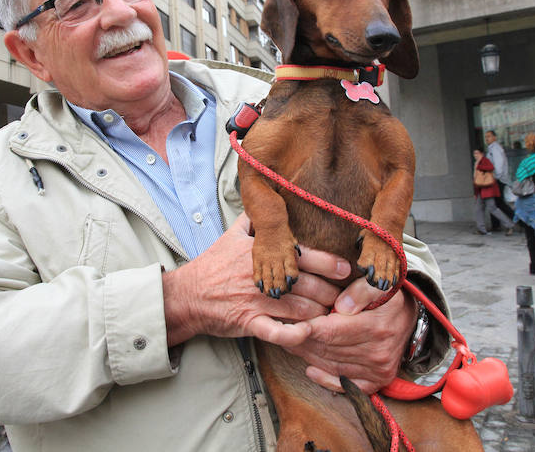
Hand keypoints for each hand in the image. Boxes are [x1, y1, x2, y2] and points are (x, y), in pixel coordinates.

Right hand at [162, 214, 347, 347]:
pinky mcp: (249, 322)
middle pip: (307, 284)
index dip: (328, 263)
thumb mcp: (231, 235)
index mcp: (260, 252)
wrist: (188, 295)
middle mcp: (260, 275)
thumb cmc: (213, 265)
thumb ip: (254, 220)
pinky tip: (308, 334)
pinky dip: (294, 335)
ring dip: (319, 314)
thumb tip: (267, 199)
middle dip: (330, 292)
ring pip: (298, 309)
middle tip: (346, 297)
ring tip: (334, 316)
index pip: (301, 255)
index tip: (346, 268)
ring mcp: (255, 300)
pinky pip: (276, 332)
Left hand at [286, 279, 415, 393]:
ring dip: (308, 356)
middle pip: (328, 349)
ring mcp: (377, 370)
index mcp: (376, 327)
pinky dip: (326, 379)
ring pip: (332, 365)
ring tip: (289, 344)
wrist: (410, 318)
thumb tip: (342, 306)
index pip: (331, 331)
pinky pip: (346, 384)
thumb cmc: (389, 298)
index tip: (288, 325)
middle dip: (302, 341)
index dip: (307, 328)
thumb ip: (361, 290)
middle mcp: (377, 353)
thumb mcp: (381, 284)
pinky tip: (310, 370)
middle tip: (280, 332)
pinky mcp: (376, 380)